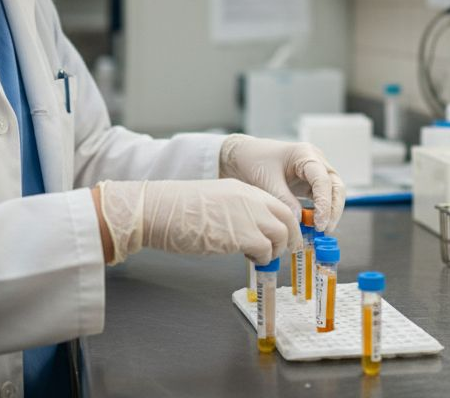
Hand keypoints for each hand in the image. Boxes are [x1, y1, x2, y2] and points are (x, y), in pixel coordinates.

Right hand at [96, 179, 298, 264]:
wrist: (159, 210)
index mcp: (243, 189)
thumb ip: (236, 212)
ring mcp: (248, 215)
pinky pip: (266, 250)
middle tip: (280, 252)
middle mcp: (251, 199)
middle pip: (288, 218)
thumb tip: (250, 232)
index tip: (284, 236)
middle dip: (289, 238)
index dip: (286, 223)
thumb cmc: (177, 210)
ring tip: (259, 257)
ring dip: (274, 250)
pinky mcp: (242, 235)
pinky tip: (247, 259)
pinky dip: (261, 259)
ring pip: (282, 235)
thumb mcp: (215, 202)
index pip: (279, 204)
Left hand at [218, 134, 344, 232]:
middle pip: (335, 186)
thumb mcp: (267, 181)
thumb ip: (284, 200)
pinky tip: (313, 225)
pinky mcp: (308, 183)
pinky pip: (320, 198)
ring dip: (329, 211)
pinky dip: (320, 211)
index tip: (319, 223)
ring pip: (332, 193)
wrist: (241, 156)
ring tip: (321, 230)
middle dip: (333, 209)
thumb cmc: (253, 161)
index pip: (323, 179)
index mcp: (305, 154)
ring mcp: (313, 172)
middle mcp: (315, 161)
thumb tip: (300, 221)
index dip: (324, 203)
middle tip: (325, 230)